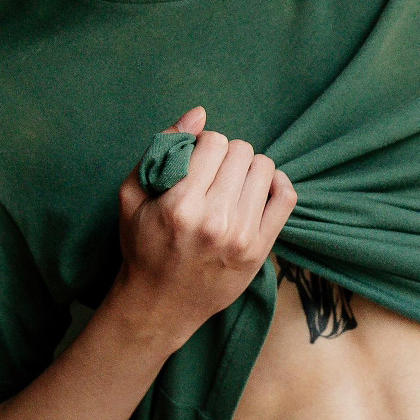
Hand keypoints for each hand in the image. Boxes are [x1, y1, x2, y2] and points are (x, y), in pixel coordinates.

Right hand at [114, 105, 296, 344]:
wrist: (159, 306)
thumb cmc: (142, 247)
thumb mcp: (132, 196)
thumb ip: (162, 148)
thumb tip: (199, 113)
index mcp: (180, 205)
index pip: (214, 142)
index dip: (203, 144)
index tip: (195, 160)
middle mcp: (215, 220)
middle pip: (241, 152)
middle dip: (226, 155)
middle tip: (212, 174)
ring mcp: (242, 237)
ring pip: (264, 168)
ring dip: (248, 169)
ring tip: (230, 185)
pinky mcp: (261, 250)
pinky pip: (286, 197)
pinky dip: (276, 184)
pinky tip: (258, 190)